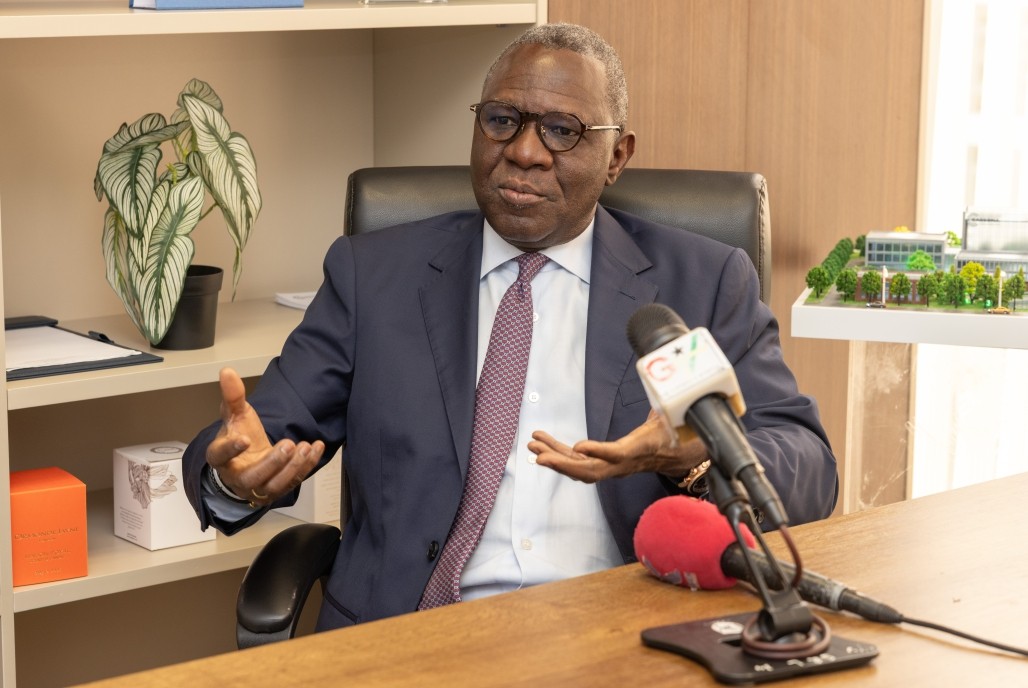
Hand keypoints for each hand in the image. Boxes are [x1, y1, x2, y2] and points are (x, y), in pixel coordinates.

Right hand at [206, 367, 324, 505]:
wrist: (247, 461)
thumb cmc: (239, 436)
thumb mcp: (235, 415)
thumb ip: (233, 395)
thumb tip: (227, 371)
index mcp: (220, 458)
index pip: (220, 456)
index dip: (231, 449)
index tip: (244, 439)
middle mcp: (237, 476)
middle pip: (252, 477)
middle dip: (271, 463)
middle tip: (287, 444)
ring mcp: (258, 487)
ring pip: (274, 485)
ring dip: (292, 467)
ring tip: (304, 447)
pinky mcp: (277, 490)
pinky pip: (292, 482)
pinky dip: (306, 466)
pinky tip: (315, 448)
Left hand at [527, 411, 707, 482]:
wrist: (674, 454)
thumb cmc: (671, 432)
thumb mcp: (671, 417)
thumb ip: (663, 406)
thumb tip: (664, 381)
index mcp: (640, 449)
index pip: (618, 454)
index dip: (599, 452)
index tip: (579, 446)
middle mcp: (622, 464)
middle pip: (591, 470)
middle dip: (564, 464)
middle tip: (540, 456)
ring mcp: (609, 467)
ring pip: (578, 467)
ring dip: (554, 456)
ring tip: (532, 444)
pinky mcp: (601, 464)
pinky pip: (577, 461)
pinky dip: (558, 452)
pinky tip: (541, 442)